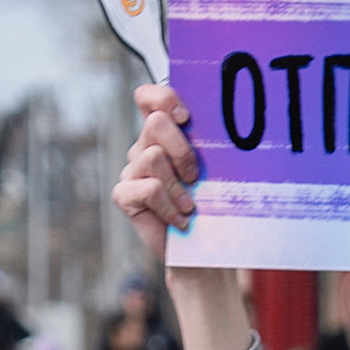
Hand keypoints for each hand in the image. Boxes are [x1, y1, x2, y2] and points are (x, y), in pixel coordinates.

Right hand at [116, 79, 200, 248]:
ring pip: (153, 157)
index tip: (186, 117)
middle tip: (196, 176)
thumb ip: (209, 148)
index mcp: (163, 135)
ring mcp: (132, 171)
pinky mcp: (124, 195)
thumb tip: (225, 130)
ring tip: (190, 207)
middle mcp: (144, 148)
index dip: (163, 98)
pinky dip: (169, 207)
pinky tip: (180, 221)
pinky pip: (148, 189)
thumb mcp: (214, 173)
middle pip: (155, 123)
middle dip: (182, 149)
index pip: (149, 98)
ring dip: (178, 186)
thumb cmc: (210, 210)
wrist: (202, 252)